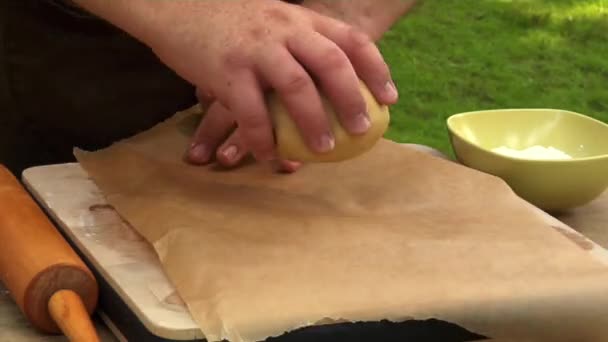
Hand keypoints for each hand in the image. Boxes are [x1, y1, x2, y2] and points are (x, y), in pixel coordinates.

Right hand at [139, 0, 397, 162]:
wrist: (173, 5)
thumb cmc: (225, 18)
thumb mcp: (270, 17)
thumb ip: (296, 40)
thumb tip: (324, 79)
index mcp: (299, 18)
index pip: (350, 39)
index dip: (376, 69)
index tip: (390, 98)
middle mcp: (283, 29)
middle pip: (331, 63)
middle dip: (352, 99)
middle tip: (362, 130)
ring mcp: (255, 49)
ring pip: (296, 88)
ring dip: (314, 122)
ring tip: (325, 150)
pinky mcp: (226, 71)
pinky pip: (251, 113)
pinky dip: (263, 138)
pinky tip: (270, 155)